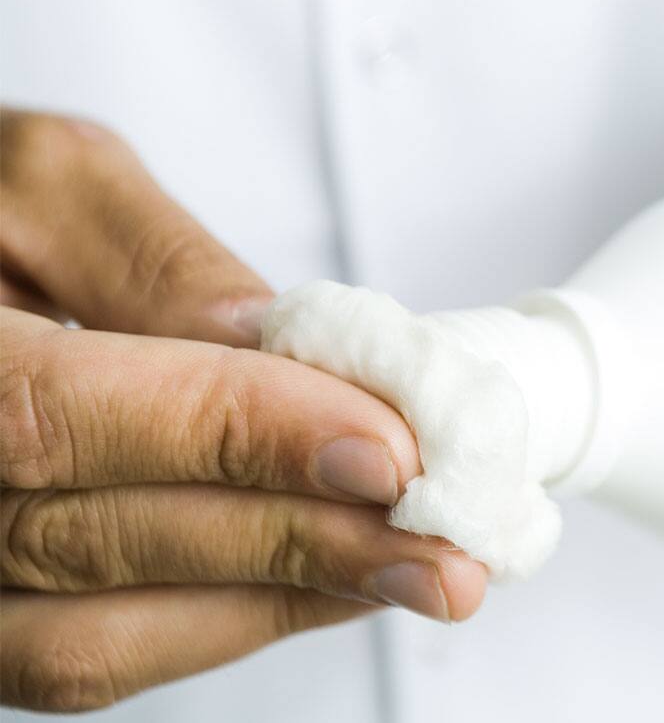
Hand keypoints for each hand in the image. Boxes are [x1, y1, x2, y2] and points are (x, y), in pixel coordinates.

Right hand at [0, 110, 488, 711]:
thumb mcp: (42, 183)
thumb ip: (151, 262)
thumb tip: (275, 344)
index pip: (61, 414)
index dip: (237, 436)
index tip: (386, 450)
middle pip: (99, 541)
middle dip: (299, 542)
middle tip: (447, 541)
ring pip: (96, 636)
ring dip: (280, 604)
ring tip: (419, 572)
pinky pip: (90, 656)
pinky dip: (229, 623)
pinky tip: (337, 584)